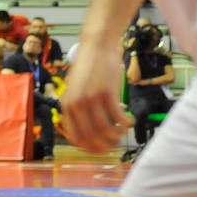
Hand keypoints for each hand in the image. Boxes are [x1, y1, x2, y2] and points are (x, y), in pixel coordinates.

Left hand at [59, 38, 133, 153]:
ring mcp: (91, 99)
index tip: (102, 149)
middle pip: (92, 137)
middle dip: (106, 145)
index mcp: (66, 106)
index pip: (76, 138)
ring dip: (117, 135)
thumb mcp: (76, 90)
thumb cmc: (89, 69)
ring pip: (106, 130)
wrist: (97, 46)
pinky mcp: (106, 93)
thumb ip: (79, 109)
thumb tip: (91, 131)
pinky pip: (118, 118)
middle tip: (116, 143)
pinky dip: (126, 123)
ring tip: (123, 131)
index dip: (91, 148)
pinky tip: (130, 121)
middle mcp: (76, 105)